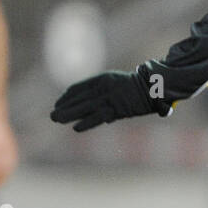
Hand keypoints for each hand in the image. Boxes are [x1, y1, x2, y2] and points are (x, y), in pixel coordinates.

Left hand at [50, 69, 168, 131]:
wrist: (155, 87)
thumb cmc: (140, 88)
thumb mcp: (120, 86)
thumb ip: (108, 95)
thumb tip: (100, 112)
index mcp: (103, 79)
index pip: (79, 88)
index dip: (68, 96)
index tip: (59, 103)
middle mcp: (104, 87)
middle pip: (79, 99)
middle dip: (65, 107)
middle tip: (52, 116)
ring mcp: (110, 98)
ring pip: (85, 107)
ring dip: (70, 114)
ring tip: (56, 120)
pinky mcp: (117, 109)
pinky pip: (98, 117)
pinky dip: (87, 123)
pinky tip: (76, 128)